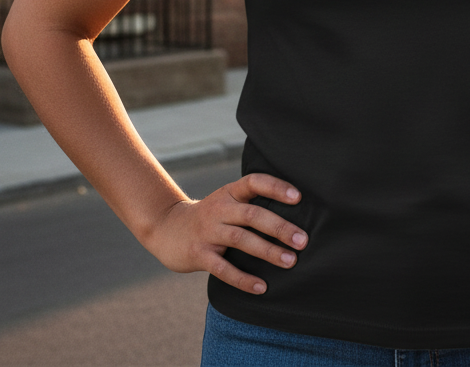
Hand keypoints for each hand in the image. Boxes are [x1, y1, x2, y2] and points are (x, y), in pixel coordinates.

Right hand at [142, 172, 307, 294]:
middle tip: (303, 240)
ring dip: (268, 251)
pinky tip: (262, 287)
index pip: (254, 182)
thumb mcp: (227, 201)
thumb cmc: (210, 216)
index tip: (298, 197)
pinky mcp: (199, 254)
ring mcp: (208, 231)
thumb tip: (294, 216)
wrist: (166, 228)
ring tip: (290, 261)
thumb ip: (251, 204)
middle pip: (252, 215)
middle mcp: (219, 208)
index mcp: (229, 192)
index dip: (275, 187)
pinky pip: (223, 269)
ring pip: (241, 240)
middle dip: (279, 227)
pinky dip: (243, 279)